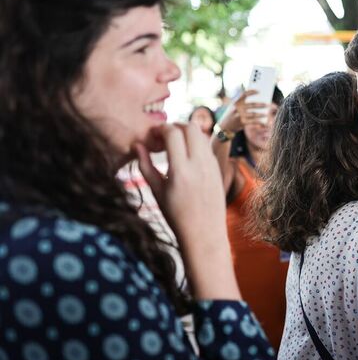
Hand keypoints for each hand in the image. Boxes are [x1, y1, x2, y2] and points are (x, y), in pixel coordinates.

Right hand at [136, 123, 235, 296]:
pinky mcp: (219, 169)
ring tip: (174, 143)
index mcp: (181, 171)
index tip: (152, 134)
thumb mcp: (157, 191)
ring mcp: (212, 166)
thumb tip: (136, 145)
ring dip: (187, 132)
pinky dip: (196, 142)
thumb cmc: (176, 216)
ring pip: (202, 134)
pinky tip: (186, 153)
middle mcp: (199, 165)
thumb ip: (145, 165)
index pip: (173, 133)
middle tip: (163, 135)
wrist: (204, 233)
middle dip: (175, 125)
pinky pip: (208, 146)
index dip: (161, 128)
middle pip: (190, 127)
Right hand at [217, 90, 273, 132]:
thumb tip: (258, 101)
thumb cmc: (232, 115)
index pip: (244, 94)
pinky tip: (264, 122)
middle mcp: (237, 108)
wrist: (224, 127)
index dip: (251, 92)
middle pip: (252, 105)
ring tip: (267, 114)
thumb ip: (243, 104)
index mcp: (236, 102)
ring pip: (253, 114)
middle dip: (261, 104)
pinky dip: (259, 122)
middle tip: (268, 104)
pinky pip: (253, 122)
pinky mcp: (242, 122)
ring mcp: (239, 115)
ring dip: (261, 114)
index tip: (259, 91)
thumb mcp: (234, 107)